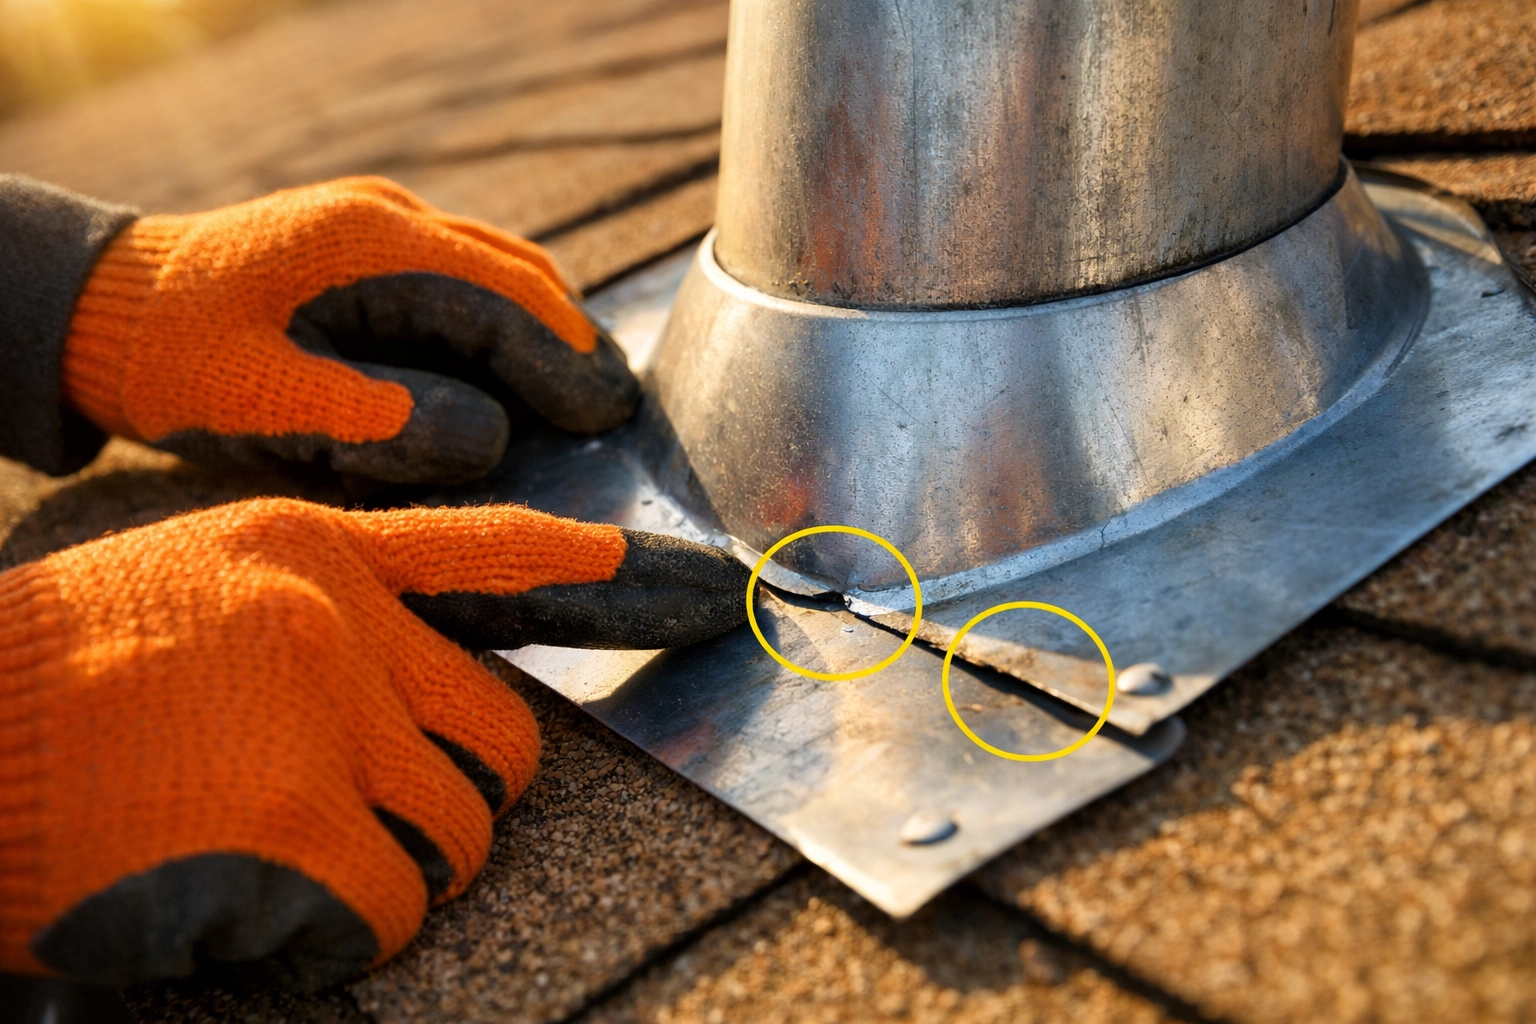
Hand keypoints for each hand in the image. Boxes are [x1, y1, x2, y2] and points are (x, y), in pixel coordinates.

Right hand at [0, 498, 747, 987]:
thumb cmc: (63, 673)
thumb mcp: (207, 581)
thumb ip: (333, 610)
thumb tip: (426, 680)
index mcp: (318, 554)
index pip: (498, 556)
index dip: (613, 581)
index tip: (710, 593)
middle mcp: (340, 626)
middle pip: (502, 740)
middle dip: (457, 796)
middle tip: (361, 816)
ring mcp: (323, 723)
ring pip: (459, 831)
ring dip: (396, 866)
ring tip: (284, 852)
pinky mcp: (297, 830)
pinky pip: (395, 908)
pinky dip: (345, 929)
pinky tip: (253, 903)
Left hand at [61, 177, 637, 483]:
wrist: (105, 308)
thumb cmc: (176, 361)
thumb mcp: (261, 399)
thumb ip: (373, 418)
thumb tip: (489, 438)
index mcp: (369, 244)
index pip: (501, 298)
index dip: (564, 359)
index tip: (611, 414)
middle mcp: (386, 220)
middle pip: (516, 274)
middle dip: (572, 342)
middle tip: (617, 411)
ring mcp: (378, 228)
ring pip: (497, 272)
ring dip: (545, 332)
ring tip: (585, 396)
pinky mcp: (367, 251)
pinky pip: (462, 280)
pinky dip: (505, 325)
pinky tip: (517, 375)